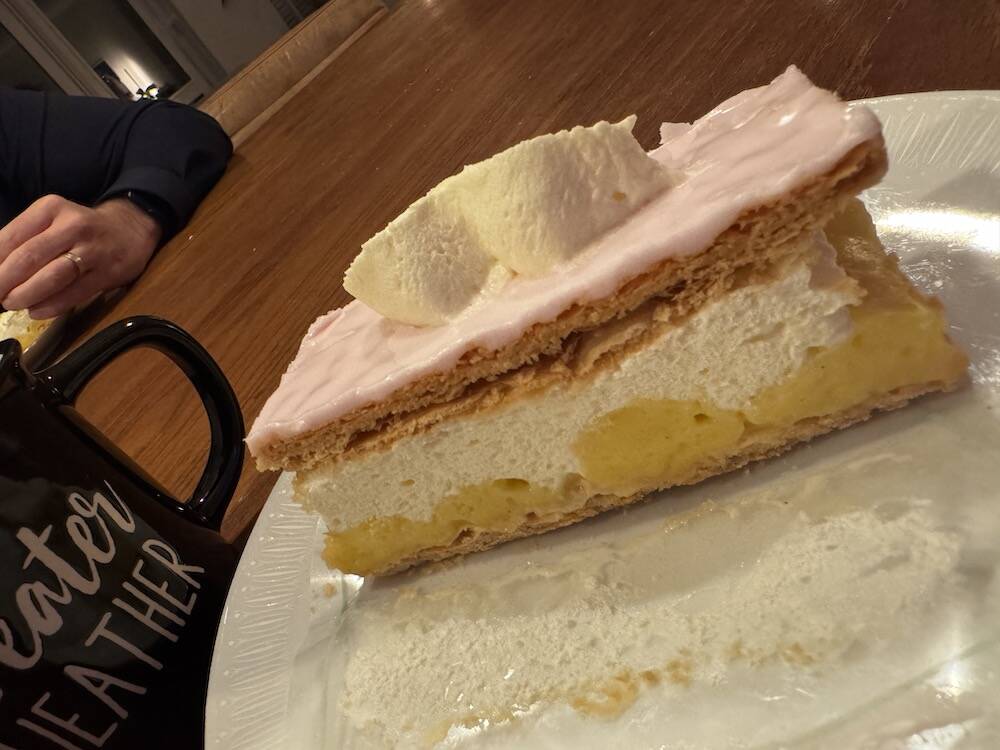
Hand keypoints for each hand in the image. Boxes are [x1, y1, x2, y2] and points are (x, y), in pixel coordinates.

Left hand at [0, 194, 160, 318]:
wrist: (131, 229)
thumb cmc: (81, 229)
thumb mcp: (51, 220)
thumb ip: (24, 240)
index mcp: (51, 209)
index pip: (11, 237)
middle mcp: (72, 226)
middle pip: (29, 257)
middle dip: (4, 280)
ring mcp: (93, 251)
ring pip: (52, 276)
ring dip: (26, 294)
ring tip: (12, 303)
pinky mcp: (108, 273)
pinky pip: (75, 293)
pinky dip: (52, 305)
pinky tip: (36, 311)